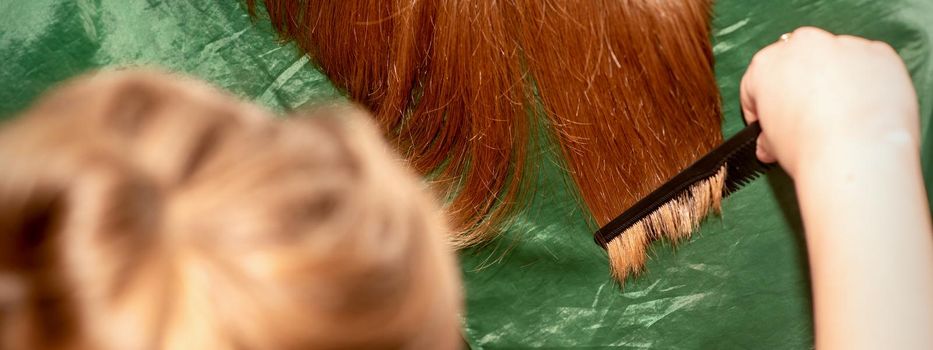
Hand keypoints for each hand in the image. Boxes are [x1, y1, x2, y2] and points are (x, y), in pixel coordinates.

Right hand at [740, 26, 918, 177]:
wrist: (857, 155)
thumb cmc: (809, 149)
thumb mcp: (775, 146)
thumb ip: (769, 137)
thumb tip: (769, 145)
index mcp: (767, 64)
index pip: (757, 83)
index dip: (762, 107)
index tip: (770, 122)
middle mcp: (803, 45)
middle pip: (798, 61)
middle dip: (800, 85)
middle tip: (808, 117)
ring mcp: (843, 45)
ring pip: (836, 60)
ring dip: (836, 81)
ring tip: (843, 116)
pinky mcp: (878, 54)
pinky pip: (868, 65)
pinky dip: (867, 83)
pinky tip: (866, 109)